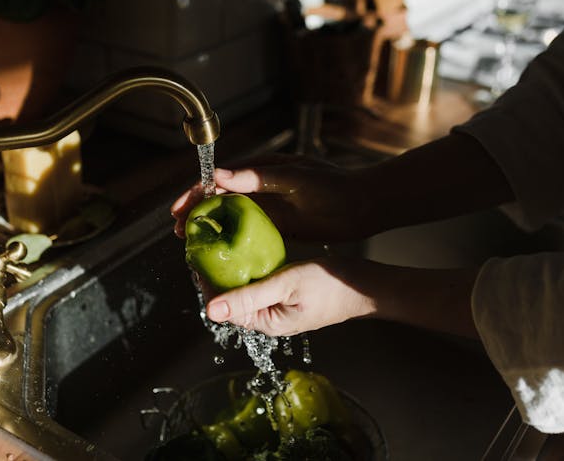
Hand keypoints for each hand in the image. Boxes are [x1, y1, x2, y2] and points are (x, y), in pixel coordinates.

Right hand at [171, 154, 371, 241]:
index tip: (178, 209)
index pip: (219, 179)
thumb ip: (258, 177)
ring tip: (191, 244)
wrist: (364, 205)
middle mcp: (261, 186)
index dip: (195, 193)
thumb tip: (219, 176)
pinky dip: (230, 240)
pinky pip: (247, 232)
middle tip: (178, 232)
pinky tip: (220, 253)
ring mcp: (269, 207)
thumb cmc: (333, 185)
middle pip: (219, 198)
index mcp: (261, 169)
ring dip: (210, 228)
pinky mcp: (277, 225)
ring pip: (229, 217)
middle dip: (196, 213)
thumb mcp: (294, 178)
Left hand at [204, 255, 479, 338]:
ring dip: (231, 266)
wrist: (368, 285)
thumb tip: (210, 310)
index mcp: (265, 322)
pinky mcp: (287, 293)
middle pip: (230, 295)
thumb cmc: (331, 285)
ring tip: (219, 241)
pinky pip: (260, 280)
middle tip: (205, 243)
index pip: (222, 305)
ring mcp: (278, 305)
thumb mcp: (286, 285)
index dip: (205, 280)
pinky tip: (245, 245)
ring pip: (244, 286)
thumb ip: (248, 297)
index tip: (195, 254)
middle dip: (215, 271)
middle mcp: (268, 317)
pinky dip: (249, 264)